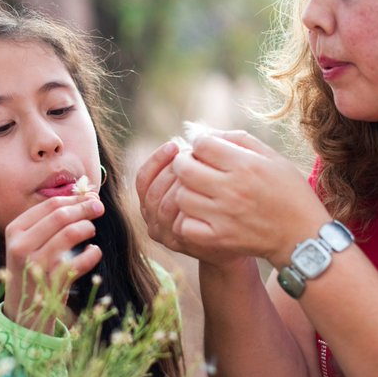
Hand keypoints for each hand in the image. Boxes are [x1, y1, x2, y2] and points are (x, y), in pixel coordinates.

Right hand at [3, 193, 103, 331]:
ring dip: (87, 228)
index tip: (91, 197)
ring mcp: (35, 266)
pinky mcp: (51, 283)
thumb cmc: (33, 269)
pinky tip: (93, 252)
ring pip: (70, 234)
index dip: (75, 199)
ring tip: (91, 231)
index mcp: (14, 230)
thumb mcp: (31, 243)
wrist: (23, 311)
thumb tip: (87, 196)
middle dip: (85, 208)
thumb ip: (52, 221)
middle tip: (100, 208)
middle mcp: (21, 246)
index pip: (50, 205)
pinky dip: (92, 254)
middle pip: (61, 216)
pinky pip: (80, 261)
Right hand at [135, 138, 239, 265]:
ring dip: (178, 186)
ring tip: (199, 173)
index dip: (156, 160)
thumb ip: (191, 162)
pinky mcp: (177, 242)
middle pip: (152, 191)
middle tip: (189, 159)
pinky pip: (175, 223)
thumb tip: (194, 134)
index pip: (143, 177)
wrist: (234, 237)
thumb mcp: (201, 179)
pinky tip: (203, 194)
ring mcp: (163, 232)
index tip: (174, 146)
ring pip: (161, 206)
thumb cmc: (218, 202)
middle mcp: (151, 217)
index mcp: (150, 199)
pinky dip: (186, 207)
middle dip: (169, 171)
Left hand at [170, 131, 329, 265]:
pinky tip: (200, 215)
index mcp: (245, 165)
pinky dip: (188, 219)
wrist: (303, 237)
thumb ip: (239, 140)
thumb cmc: (290, 193)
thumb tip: (206, 133)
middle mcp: (232, 189)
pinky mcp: (220, 238)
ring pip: (182, 196)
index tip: (206, 152)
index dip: (200, 145)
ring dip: (185, 191)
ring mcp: (224, 215)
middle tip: (193, 168)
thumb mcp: (273, 158)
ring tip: (197, 192)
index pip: (201, 144)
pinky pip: (185, 225)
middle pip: (184, 168)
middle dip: (184, 163)